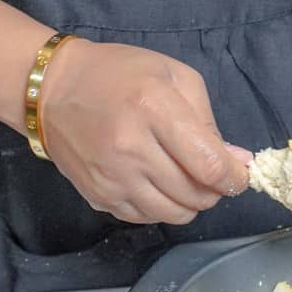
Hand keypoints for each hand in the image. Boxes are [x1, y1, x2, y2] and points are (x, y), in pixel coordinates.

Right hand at [37, 39, 250, 223]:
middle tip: (211, 173)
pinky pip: (145, 218)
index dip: (234, 178)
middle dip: (215, 190)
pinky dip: (161, 207)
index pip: (208, 165)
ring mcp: (112, 178)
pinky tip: (158, 183)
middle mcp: (131, 149)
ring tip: (186, 179)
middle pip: (194, 195)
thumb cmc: (119, 73)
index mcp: (154, 108)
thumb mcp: (173, 75)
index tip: (239, 175)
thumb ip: (208, 119)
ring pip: (172, 214)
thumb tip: (237, 160)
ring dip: (190, 203)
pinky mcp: (98, 196)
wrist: (52, 89)